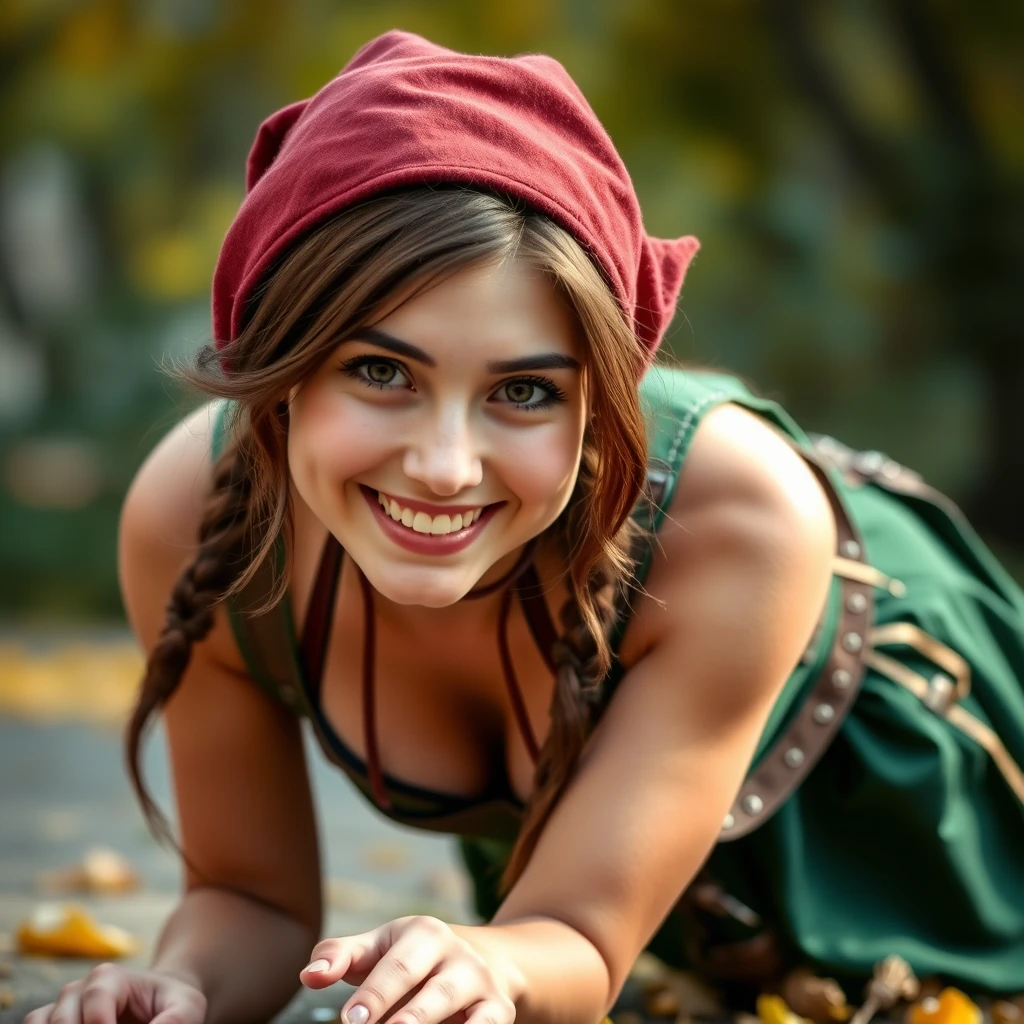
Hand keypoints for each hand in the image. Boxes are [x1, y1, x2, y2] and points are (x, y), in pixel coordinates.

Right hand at [23, 963, 205, 1023]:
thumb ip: (174, 1020)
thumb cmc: (173, 1004)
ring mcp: (61, 1009)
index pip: (95, 1000)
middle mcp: (79, 990)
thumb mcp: (187, 1008)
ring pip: (41, 1023)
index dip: (101, 1023)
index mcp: (110, 977)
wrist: (159, 1006)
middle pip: (64, 1018)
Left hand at [300, 916, 516, 1023]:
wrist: (481, 959)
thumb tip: (309, 975)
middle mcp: (459, 955)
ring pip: (460, 1012)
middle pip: (433, 992)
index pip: (397, 967)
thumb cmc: (410, 958)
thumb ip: (340, 956)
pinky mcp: (500, 1011)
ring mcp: (482, 984)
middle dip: (406, 1018)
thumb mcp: (378, 949)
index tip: (350, 1019)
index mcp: (426, 933)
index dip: (374, 995)